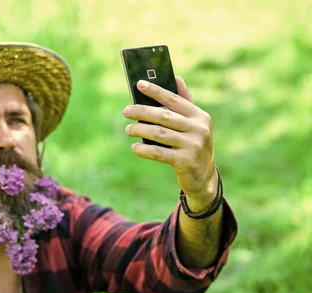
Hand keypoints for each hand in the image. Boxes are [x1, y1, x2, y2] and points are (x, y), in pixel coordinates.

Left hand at [123, 77, 217, 210]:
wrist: (203, 177)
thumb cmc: (192, 145)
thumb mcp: (193, 125)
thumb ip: (184, 103)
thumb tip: (177, 78)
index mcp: (199, 116)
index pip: (174, 99)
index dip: (156, 91)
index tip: (139, 84)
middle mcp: (199, 129)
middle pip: (164, 116)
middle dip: (142, 112)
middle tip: (126, 111)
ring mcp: (194, 146)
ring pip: (160, 134)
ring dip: (140, 130)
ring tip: (128, 129)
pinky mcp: (186, 162)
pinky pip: (160, 153)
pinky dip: (145, 150)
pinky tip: (134, 147)